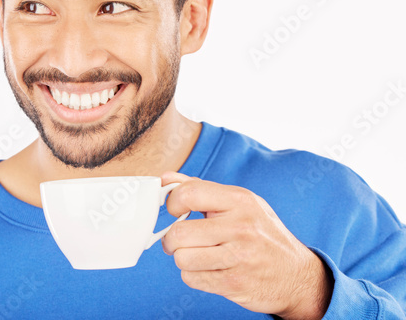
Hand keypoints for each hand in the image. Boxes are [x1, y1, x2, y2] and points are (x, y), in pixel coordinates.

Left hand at [160, 172, 332, 319]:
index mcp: (241, 201)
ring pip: (182, 257)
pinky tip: (210, 269)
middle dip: (172, 239)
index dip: (172, 203)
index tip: (176, 211)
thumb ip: (201, 189)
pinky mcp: (234, 283)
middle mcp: (241, 227)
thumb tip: (165, 179)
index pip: (189, 193)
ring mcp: (239, 256)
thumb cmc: (263, 236)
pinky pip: (191, 278)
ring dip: (184, 259)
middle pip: (179, 232)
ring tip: (198, 255)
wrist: (297, 276)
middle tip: (180, 241)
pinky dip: (194, 275)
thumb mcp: (240, 204)